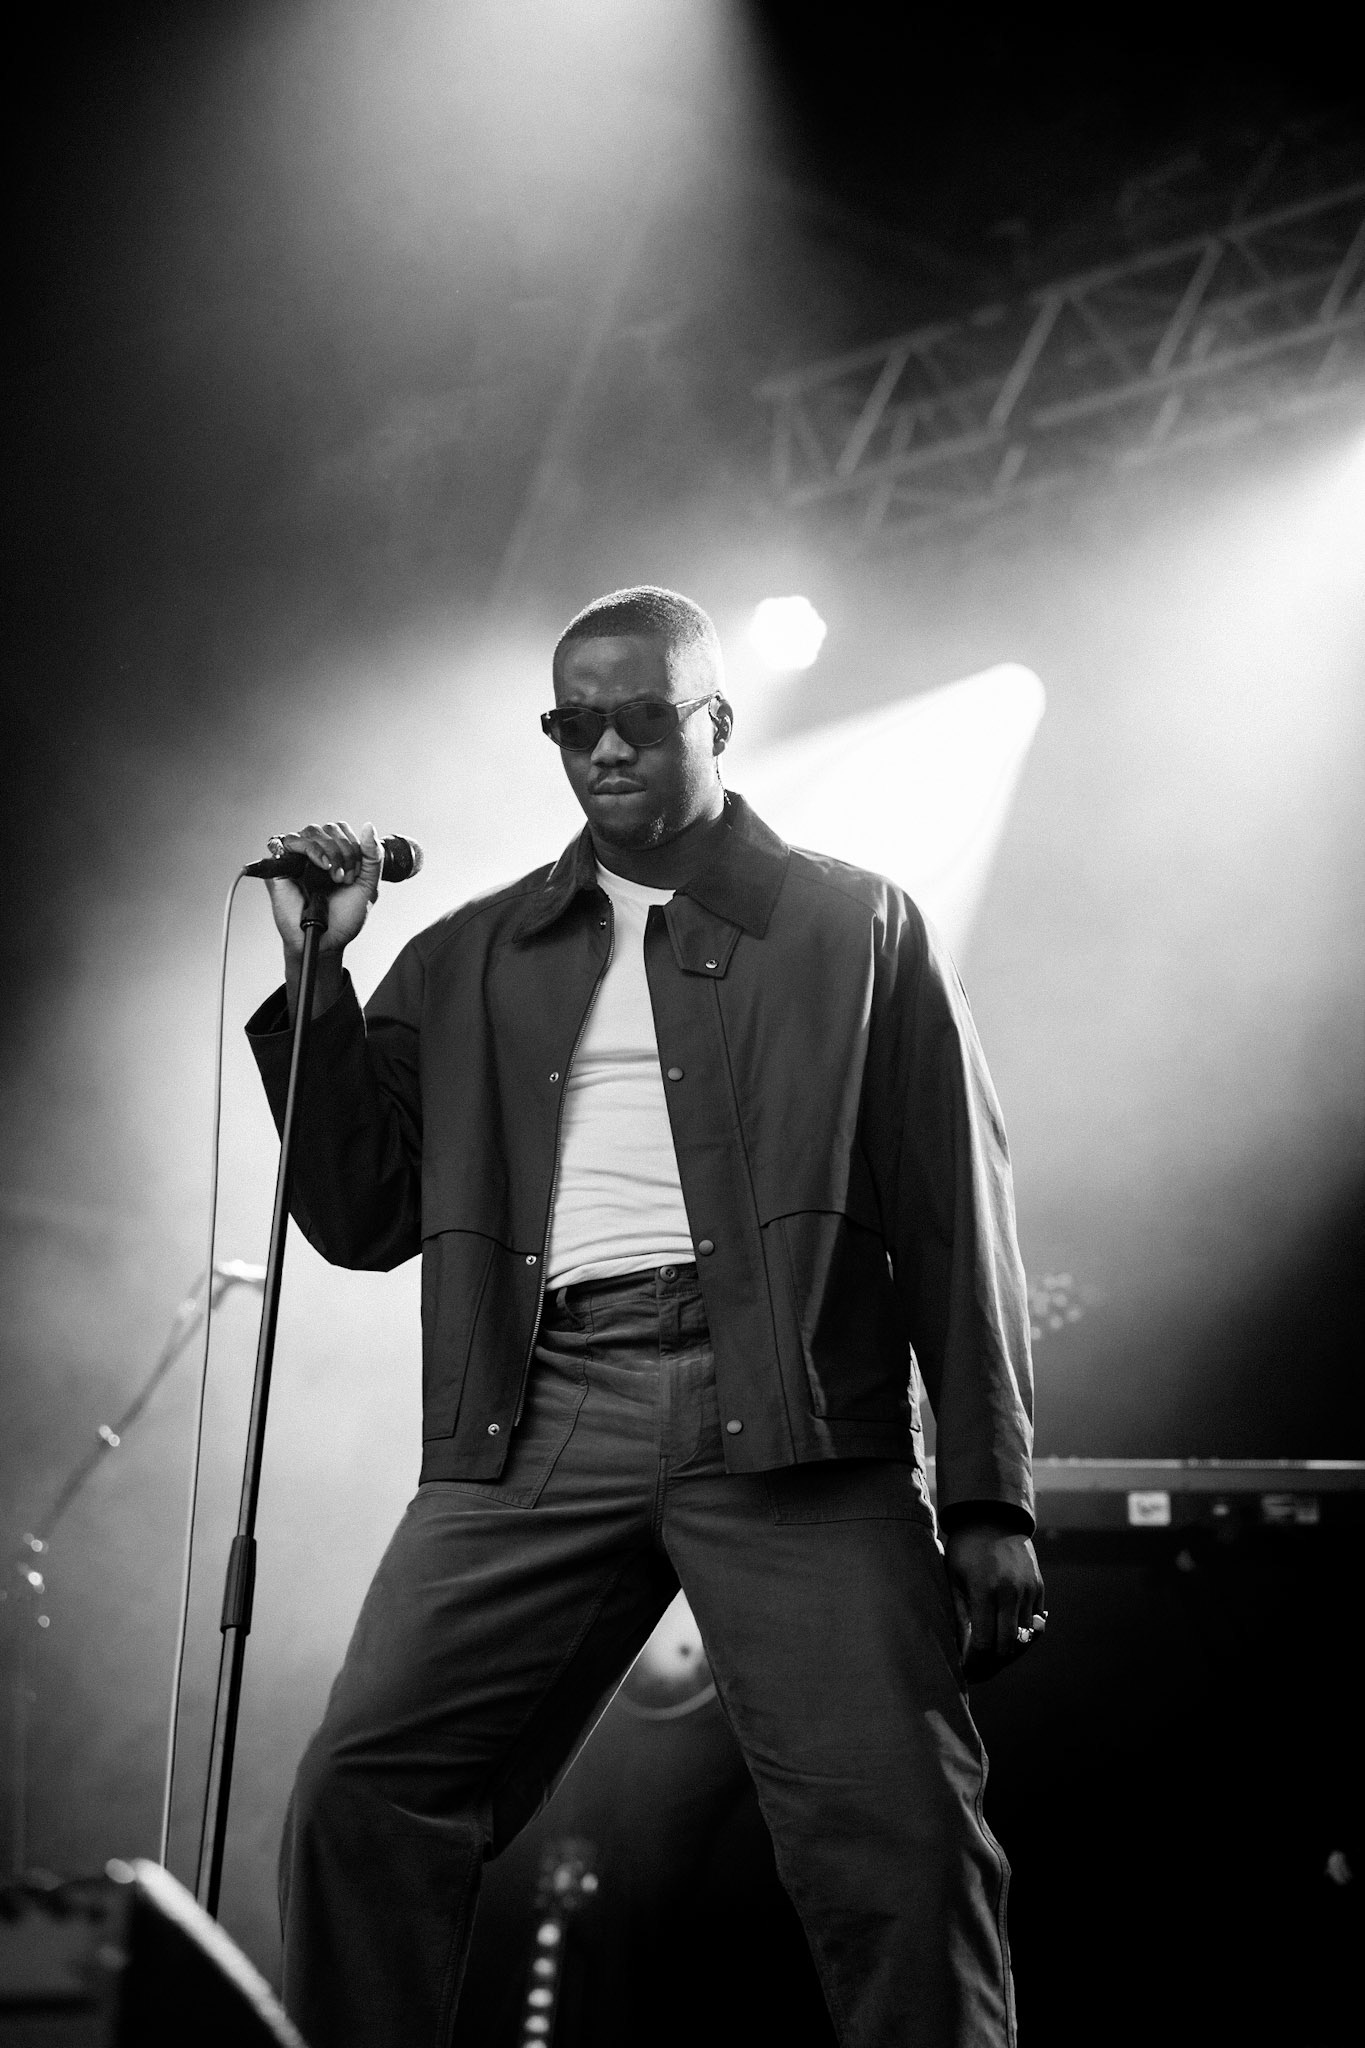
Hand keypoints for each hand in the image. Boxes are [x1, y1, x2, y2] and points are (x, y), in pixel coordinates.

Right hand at [263, 820, 381, 1017]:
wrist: (327, 939)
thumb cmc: (344, 917)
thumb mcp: (368, 886)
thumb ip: (373, 857)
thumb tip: (368, 827)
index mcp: (333, 854)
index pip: (341, 829)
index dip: (353, 846)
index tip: (355, 875)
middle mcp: (314, 853)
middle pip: (328, 828)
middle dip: (343, 851)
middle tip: (344, 878)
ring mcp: (296, 858)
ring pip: (311, 831)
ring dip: (329, 851)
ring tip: (333, 875)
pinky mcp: (279, 866)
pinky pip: (287, 842)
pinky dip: (308, 848)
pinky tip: (320, 865)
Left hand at [944, 1516, 1046, 1682]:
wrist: (992, 1518)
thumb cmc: (964, 1550)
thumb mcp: (953, 1578)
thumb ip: (959, 1614)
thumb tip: (960, 1650)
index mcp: (985, 1590)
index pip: (985, 1643)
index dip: (976, 1663)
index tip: (966, 1671)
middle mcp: (1011, 1592)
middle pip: (1009, 1647)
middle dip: (993, 1665)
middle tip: (978, 1670)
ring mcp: (1029, 1590)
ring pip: (1025, 1639)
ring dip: (1009, 1653)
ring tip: (991, 1657)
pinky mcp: (1039, 1588)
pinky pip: (1036, 1624)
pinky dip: (1022, 1636)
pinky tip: (1005, 1638)